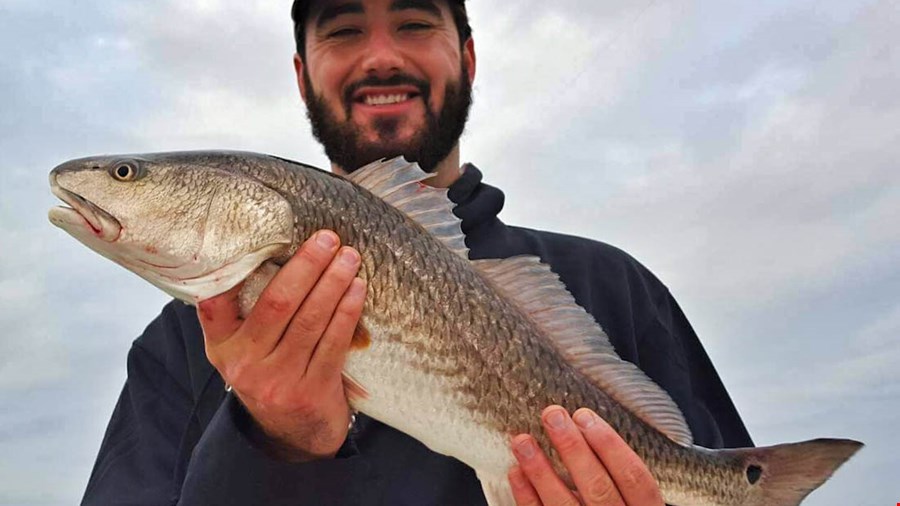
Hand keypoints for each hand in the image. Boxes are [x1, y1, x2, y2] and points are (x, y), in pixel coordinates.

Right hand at [197, 230, 366, 461]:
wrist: (294, 436)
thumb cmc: (273, 376)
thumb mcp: (245, 350)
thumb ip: (245, 313)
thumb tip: (267, 252)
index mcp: (222, 347)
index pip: (215, 303)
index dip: (234, 269)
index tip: (263, 237)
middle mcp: (245, 363)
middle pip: (277, 303)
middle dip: (306, 266)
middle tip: (327, 239)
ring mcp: (278, 379)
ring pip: (310, 319)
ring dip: (333, 283)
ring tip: (349, 257)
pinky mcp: (311, 391)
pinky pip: (333, 342)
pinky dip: (347, 311)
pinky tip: (357, 290)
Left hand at [508, 406, 663, 505]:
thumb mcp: (631, 499)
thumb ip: (617, 476)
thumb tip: (583, 430)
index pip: (634, 477)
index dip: (610, 444)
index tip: (584, 417)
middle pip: (598, 487)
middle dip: (573, 448)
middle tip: (552, 417)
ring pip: (564, 504)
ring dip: (541, 470)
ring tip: (523, 441)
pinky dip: (527, 496)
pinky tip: (517, 472)